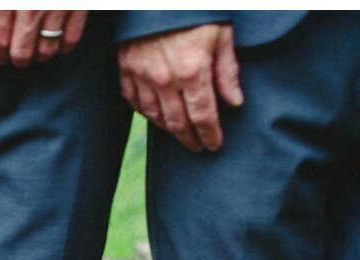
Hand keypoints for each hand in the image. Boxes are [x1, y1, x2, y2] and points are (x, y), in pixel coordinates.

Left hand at [0, 11, 87, 66]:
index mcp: (6, 1)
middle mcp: (31, 8)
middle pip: (21, 51)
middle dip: (19, 59)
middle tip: (19, 58)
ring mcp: (57, 8)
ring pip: (47, 49)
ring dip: (41, 54)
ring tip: (38, 51)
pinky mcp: (80, 7)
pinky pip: (71, 38)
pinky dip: (64, 46)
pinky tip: (59, 45)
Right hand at [116, 24, 242, 152]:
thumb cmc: (196, 9)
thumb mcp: (221, 34)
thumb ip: (227, 71)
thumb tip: (234, 102)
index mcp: (192, 72)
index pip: (203, 116)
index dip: (210, 135)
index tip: (214, 145)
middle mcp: (164, 80)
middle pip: (177, 123)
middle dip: (190, 139)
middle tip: (198, 147)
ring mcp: (141, 75)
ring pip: (154, 116)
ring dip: (168, 128)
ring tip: (180, 132)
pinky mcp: (125, 68)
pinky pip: (134, 101)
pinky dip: (145, 112)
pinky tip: (155, 115)